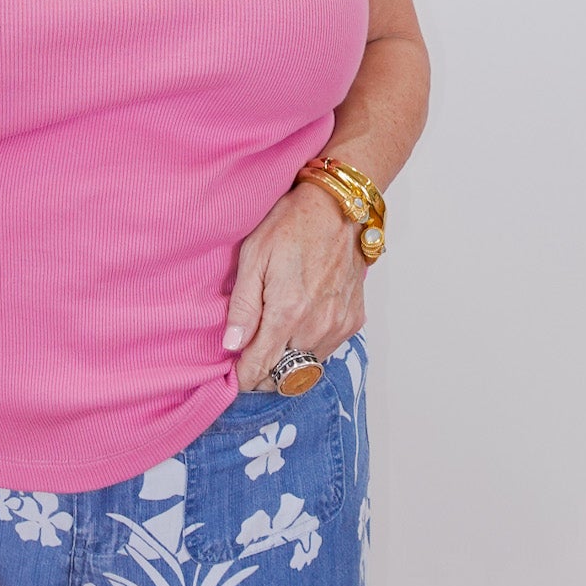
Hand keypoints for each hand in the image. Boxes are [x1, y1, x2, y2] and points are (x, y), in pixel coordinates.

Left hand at [222, 181, 365, 391]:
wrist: (337, 208)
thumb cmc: (291, 225)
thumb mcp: (253, 256)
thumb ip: (243, 306)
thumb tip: (232, 345)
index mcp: (287, 312)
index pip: (261, 368)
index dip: (245, 378)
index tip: (235, 377)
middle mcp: (317, 326)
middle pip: (284, 373)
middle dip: (265, 369)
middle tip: (251, 352)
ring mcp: (339, 325)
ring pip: (307, 366)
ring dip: (289, 359)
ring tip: (276, 333)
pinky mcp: (353, 320)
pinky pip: (327, 349)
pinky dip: (311, 345)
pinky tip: (302, 321)